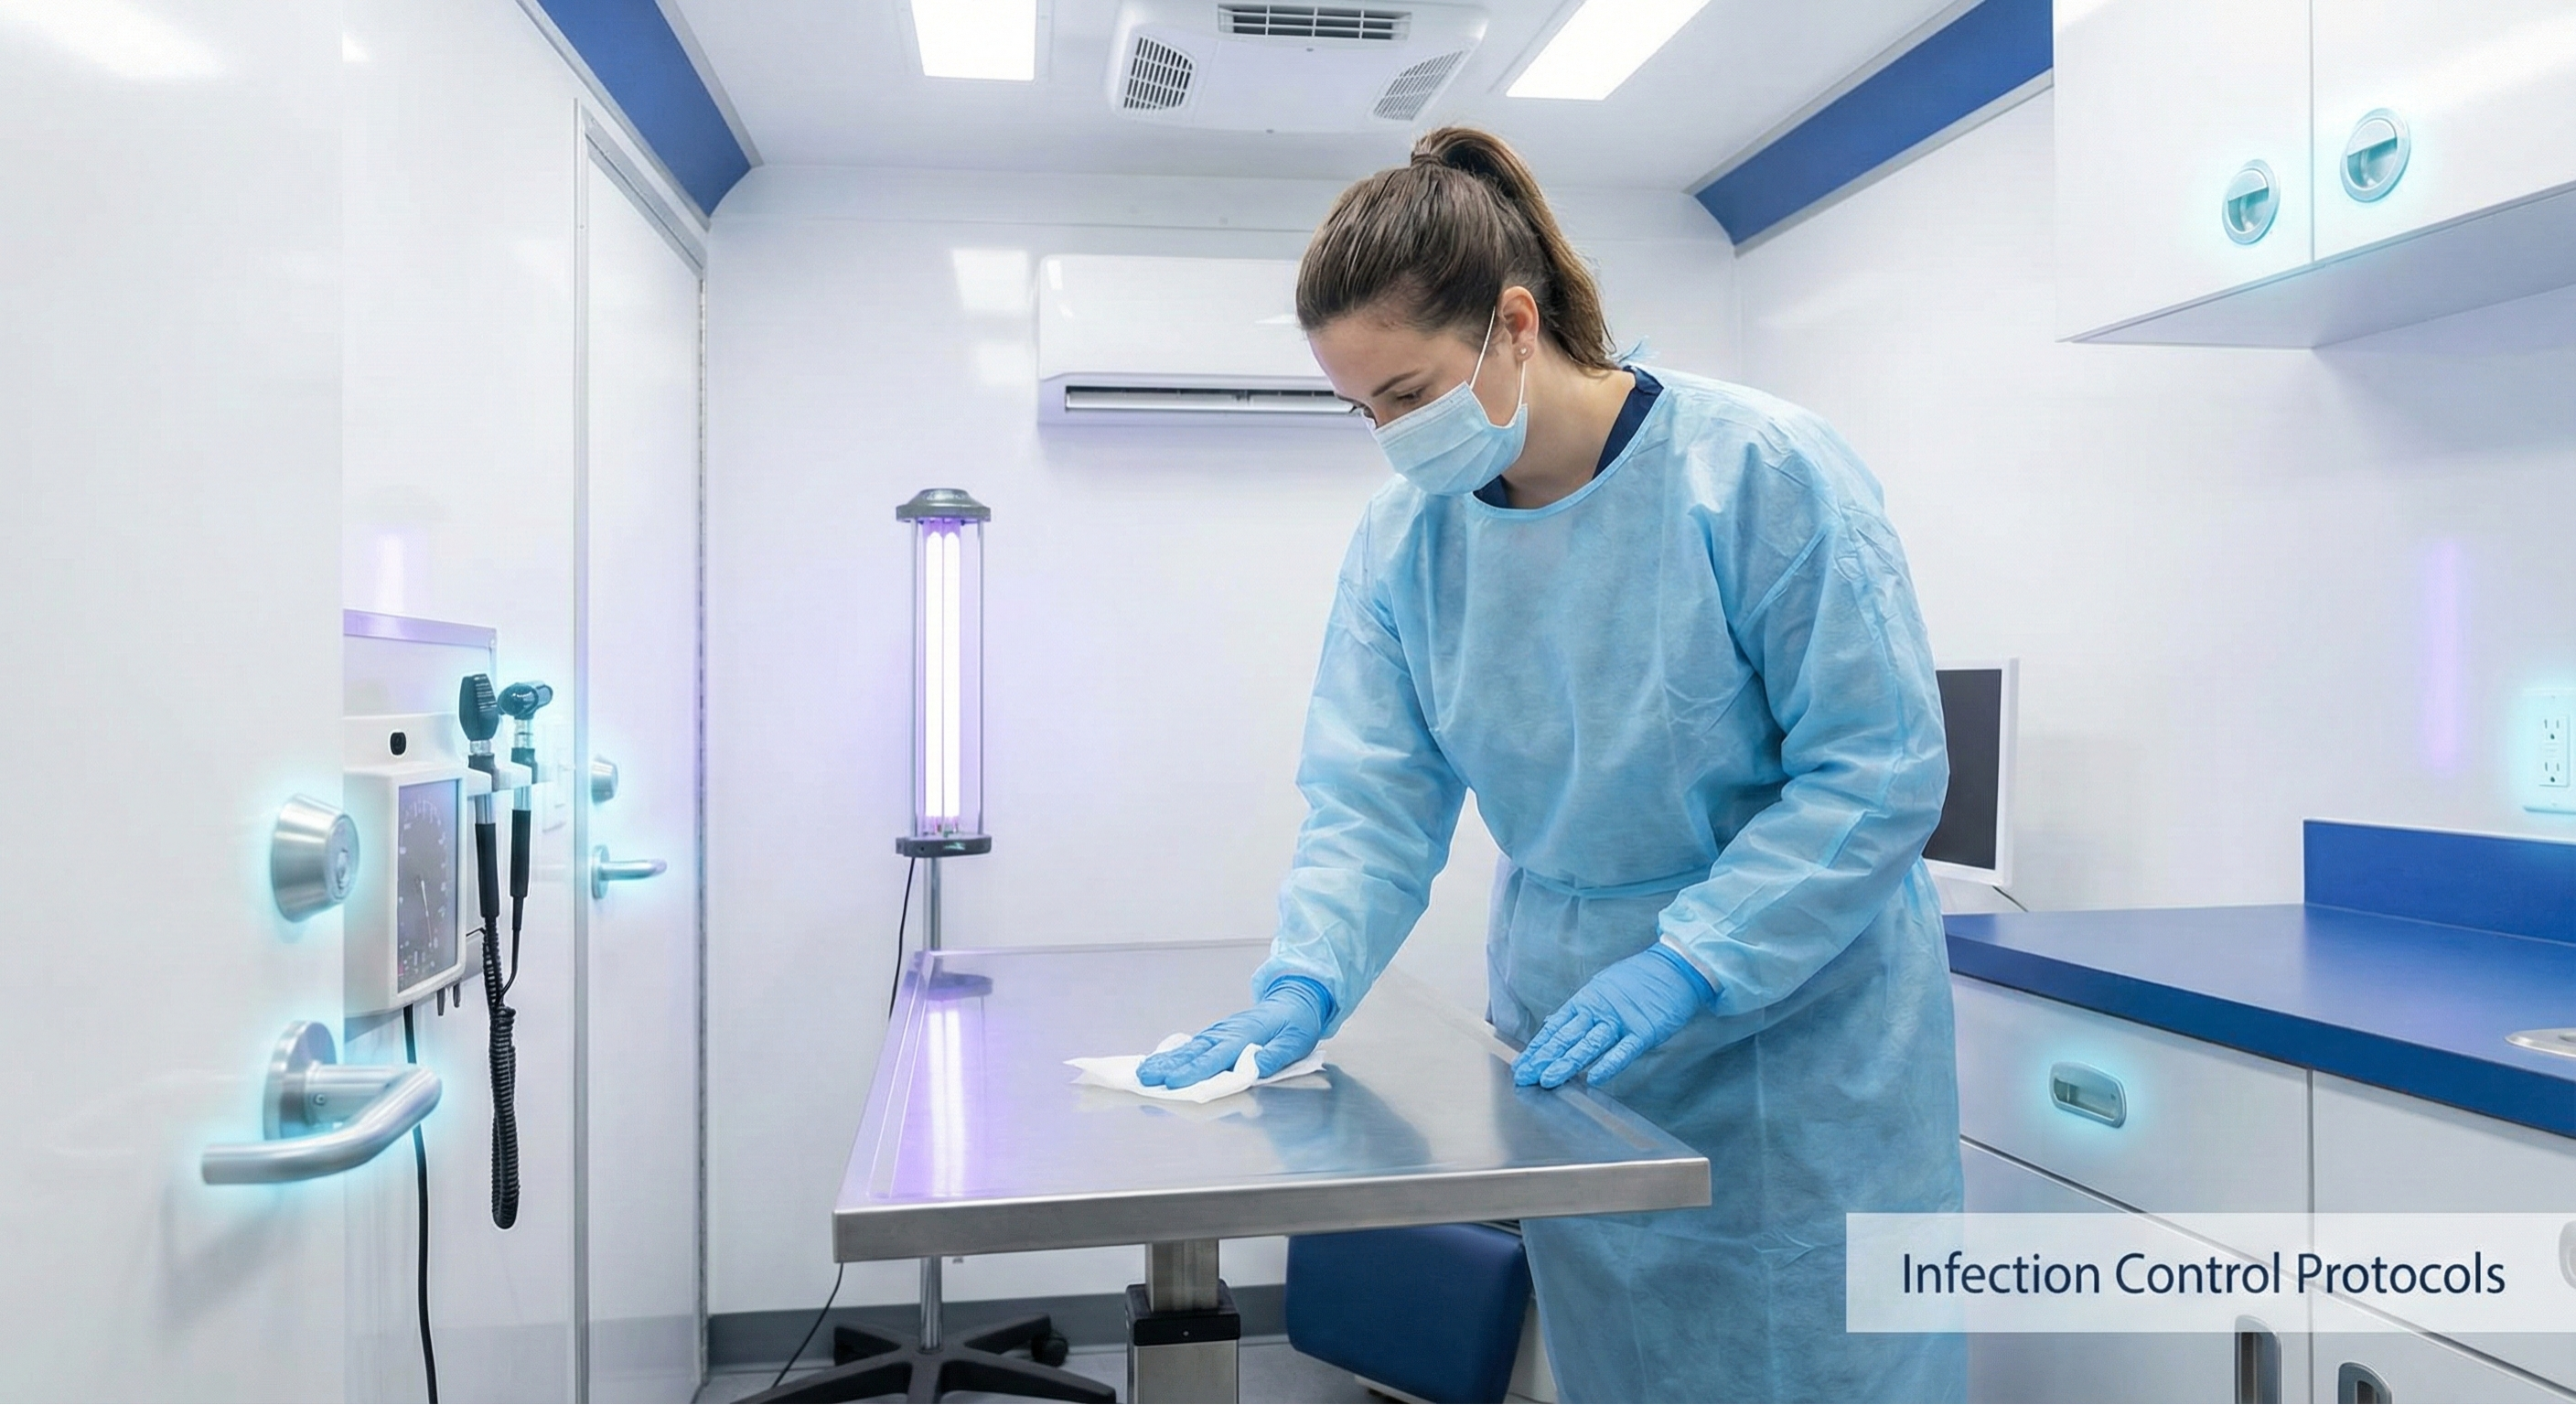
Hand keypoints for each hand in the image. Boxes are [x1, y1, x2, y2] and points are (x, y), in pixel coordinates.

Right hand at [1136, 977, 1331, 1089]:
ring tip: (1143, 1072)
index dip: (1194, 1072)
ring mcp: (1220, 1032)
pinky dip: (1174, 1054)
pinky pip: (1193, 1045)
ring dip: (1165, 1061)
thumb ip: (1275, 1056)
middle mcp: (1226, 1033)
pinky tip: (1159, 1061)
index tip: (1173, 1083)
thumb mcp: (1296, 1041)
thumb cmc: (1296, 1023)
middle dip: (1168, 1067)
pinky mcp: (1218, 1034)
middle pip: (1193, 1053)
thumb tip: (1256, 1068)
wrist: (1295, 999)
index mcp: (1245, 1036)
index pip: (1215, 1058)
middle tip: (1144, 1078)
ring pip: (1188, 1049)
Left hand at [1513, 945, 1714, 1088]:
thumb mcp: (1601, 988)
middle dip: (1544, 1058)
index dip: (1538, 1047)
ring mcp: (1621, 1020)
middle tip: (1525, 1076)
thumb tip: (1553, 1023)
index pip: (1556, 1028)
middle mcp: (1599, 1010)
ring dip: (1568, 1062)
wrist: (1675, 967)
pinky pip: (1624, 1050)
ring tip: (1549, 1078)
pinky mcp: (1644, 1030)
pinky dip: (1610, 1064)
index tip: (1522, 1065)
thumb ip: (1578, 1010)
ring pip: (1589, 1044)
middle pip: (1567, 1037)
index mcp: (1587, 1000)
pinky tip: (1595, 1078)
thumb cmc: (1638, 980)